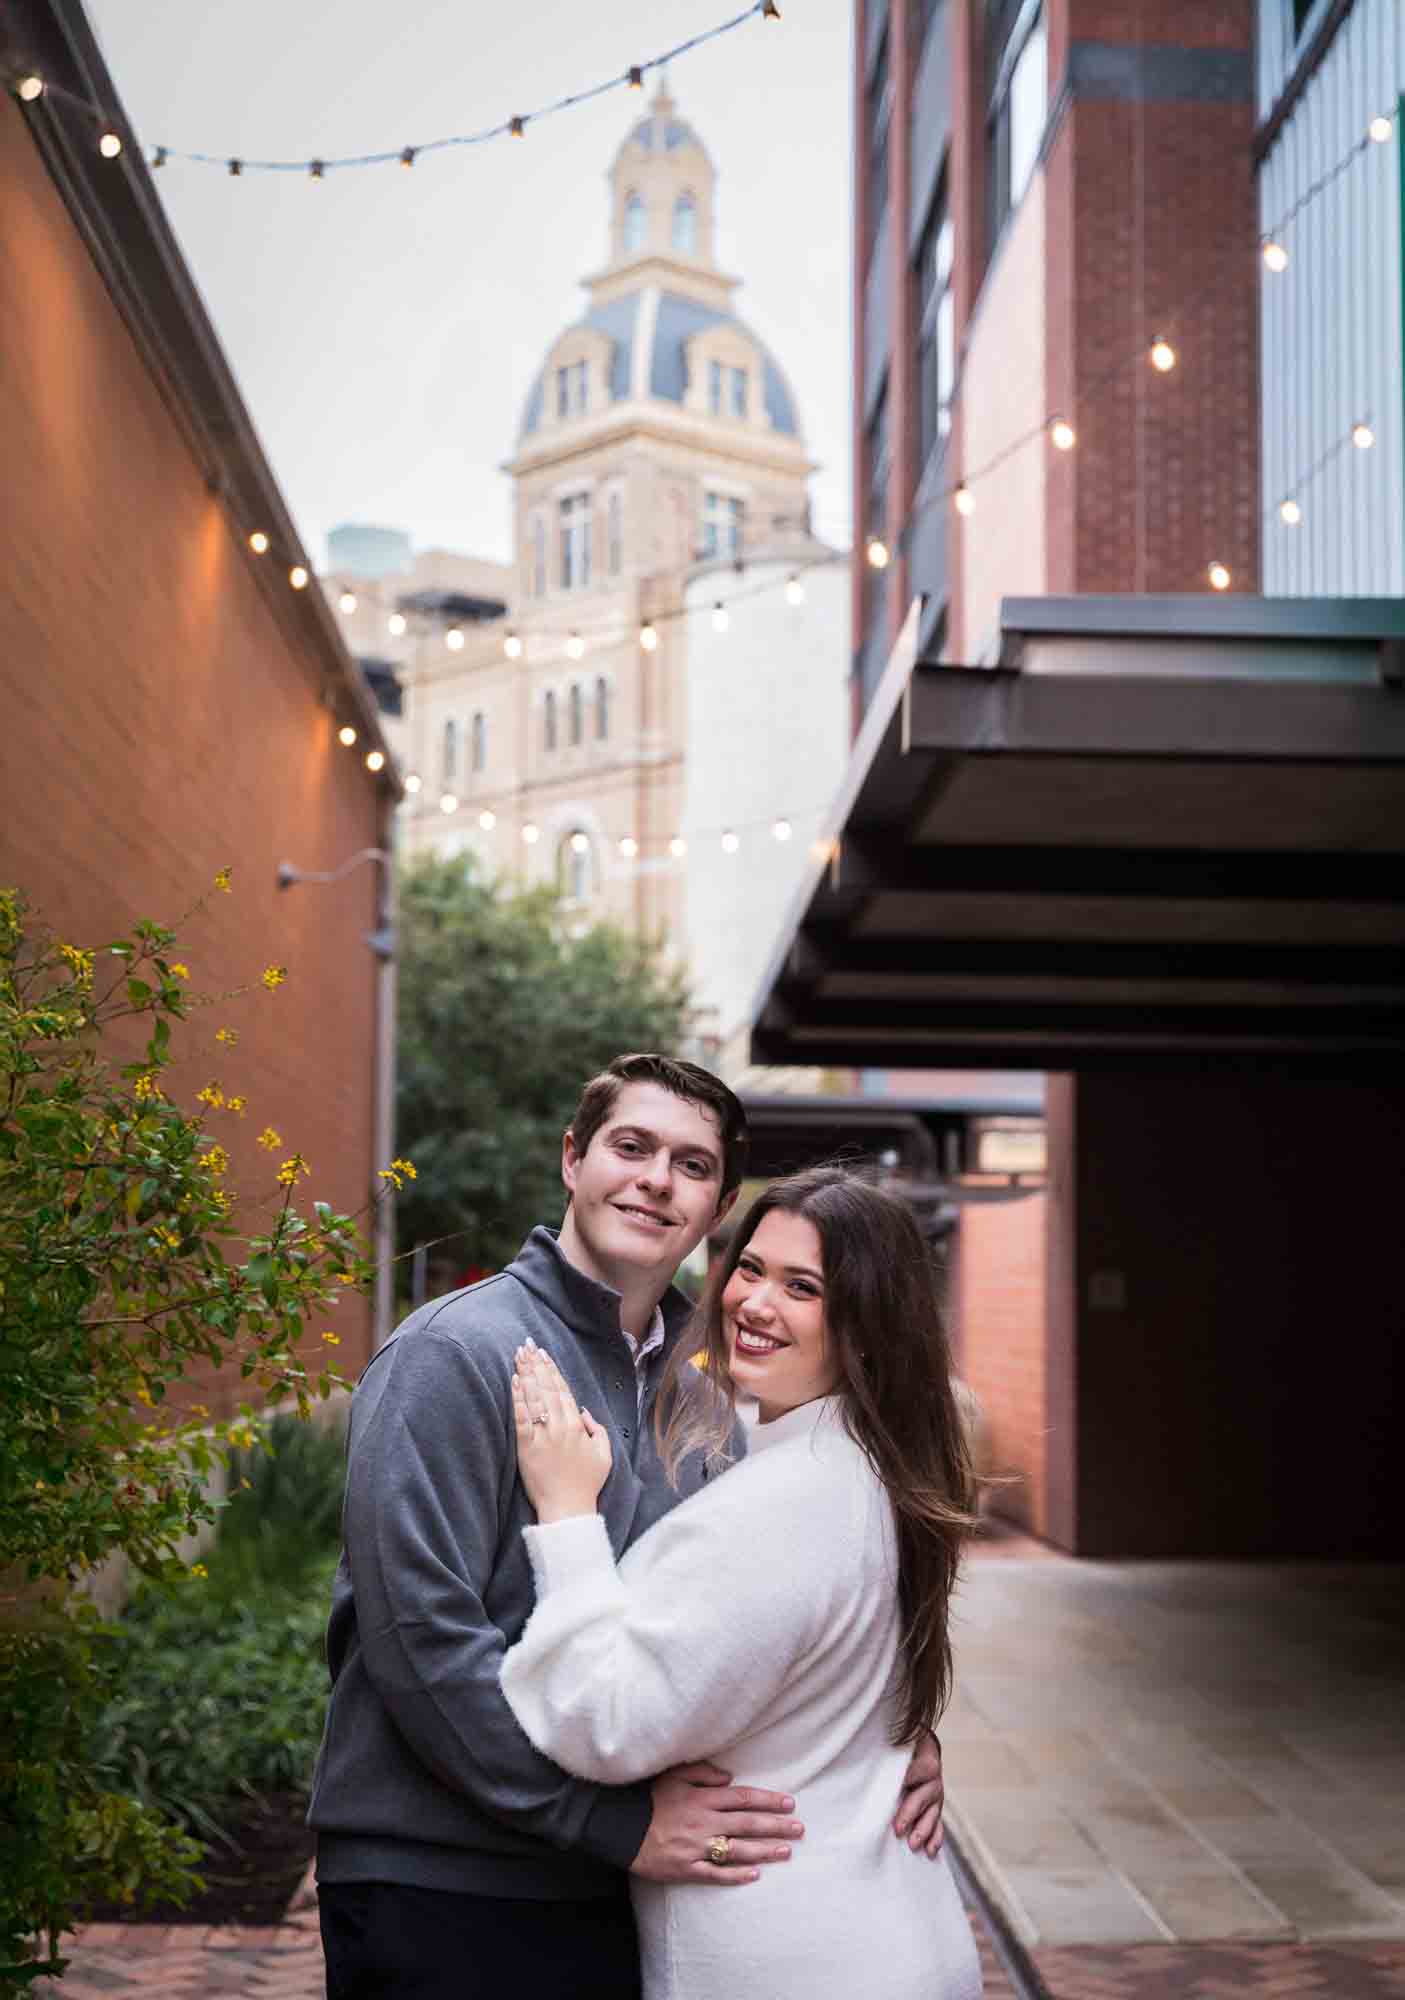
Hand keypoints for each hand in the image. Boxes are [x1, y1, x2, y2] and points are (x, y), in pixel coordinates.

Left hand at [511, 1345, 611, 1522]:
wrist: (568, 1509)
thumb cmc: (586, 1484)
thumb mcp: (603, 1454)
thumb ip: (598, 1429)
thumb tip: (584, 1412)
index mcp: (577, 1426)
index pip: (562, 1390)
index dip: (552, 1369)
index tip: (543, 1353)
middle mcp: (560, 1426)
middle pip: (546, 1388)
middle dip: (536, 1364)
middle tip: (526, 1345)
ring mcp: (543, 1436)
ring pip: (534, 1398)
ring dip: (526, 1374)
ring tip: (518, 1356)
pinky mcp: (526, 1448)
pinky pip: (521, 1419)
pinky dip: (518, 1399)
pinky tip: (514, 1382)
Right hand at [630, 1762, 804, 1886]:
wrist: (619, 1826)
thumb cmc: (648, 1798)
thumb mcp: (673, 1775)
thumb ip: (703, 1772)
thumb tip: (729, 1777)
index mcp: (703, 1798)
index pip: (744, 1798)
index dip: (768, 1800)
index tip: (790, 1803)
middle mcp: (704, 1822)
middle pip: (747, 1824)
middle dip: (776, 1826)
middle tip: (799, 1829)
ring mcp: (696, 1848)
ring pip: (738, 1850)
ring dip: (764, 1851)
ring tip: (786, 1851)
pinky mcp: (686, 1869)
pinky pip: (715, 1874)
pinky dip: (735, 1875)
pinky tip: (754, 1875)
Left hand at [893, 1729, 944, 1855]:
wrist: (921, 1748)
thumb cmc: (901, 1747)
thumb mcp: (897, 1745)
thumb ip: (886, 1754)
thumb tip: (858, 1756)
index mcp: (924, 1758)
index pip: (918, 1769)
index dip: (908, 1779)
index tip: (897, 1789)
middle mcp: (933, 1777)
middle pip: (923, 1795)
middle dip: (910, 1813)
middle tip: (898, 1828)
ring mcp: (936, 1794)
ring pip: (932, 1813)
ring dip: (923, 1830)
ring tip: (912, 1845)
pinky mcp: (936, 1807)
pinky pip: (939, 1824)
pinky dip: (935, 1838)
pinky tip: (930, 1851)